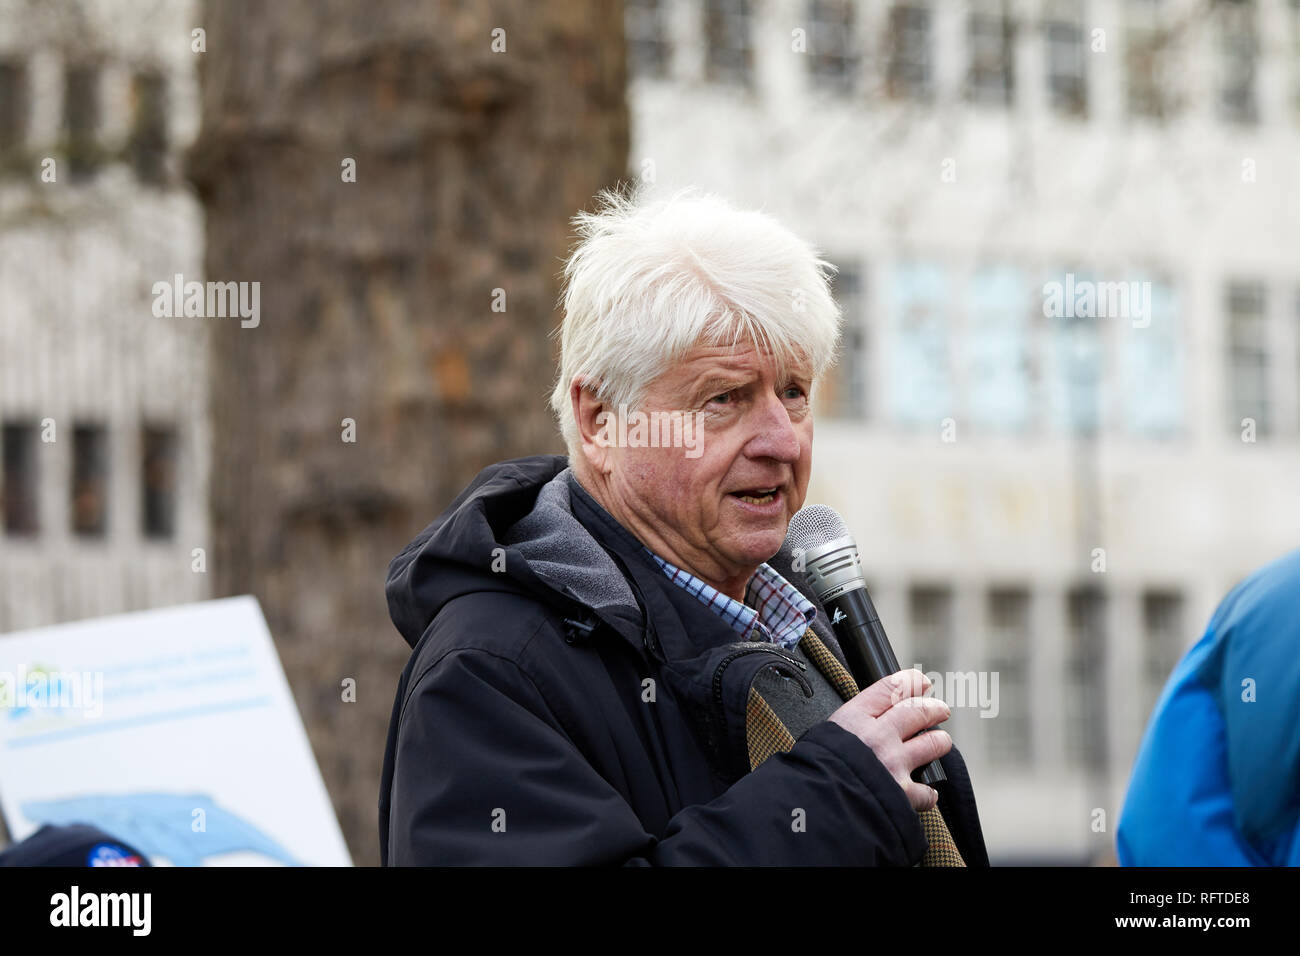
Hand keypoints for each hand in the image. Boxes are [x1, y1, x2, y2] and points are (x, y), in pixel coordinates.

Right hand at [827, 668, 951, 811]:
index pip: (890, 688)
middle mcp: (878, 736)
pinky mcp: (903, 792)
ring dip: (940, 741)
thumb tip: (859, 726)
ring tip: (941, 741)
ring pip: (932, 743)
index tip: (920, 681)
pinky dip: (928, 793)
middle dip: (933, 708)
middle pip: (917, 711)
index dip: (910, 681)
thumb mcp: (823, 737)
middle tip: (939, 709)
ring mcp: (893, 763)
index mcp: (855, 718)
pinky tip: (926, 792)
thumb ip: (847, 729)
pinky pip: (927, 791)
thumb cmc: (813, 771)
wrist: (816, 805)